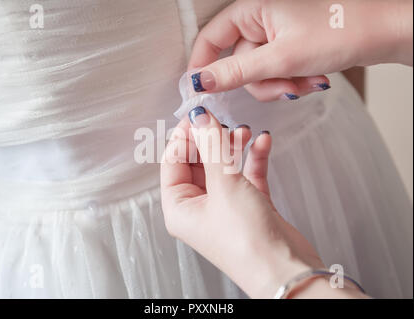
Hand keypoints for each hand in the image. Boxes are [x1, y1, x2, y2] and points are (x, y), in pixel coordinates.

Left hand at [160, 107, 323, 297]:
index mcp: (179, 207)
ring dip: (233, 146)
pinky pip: (246, 174)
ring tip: (244, 131)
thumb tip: (198, 116)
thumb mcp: (224, 184)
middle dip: (211, 139)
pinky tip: (262, 143)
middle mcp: (199, 207)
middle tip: (221, 120)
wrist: (285, 269)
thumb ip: (212, 145)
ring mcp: (224, 206)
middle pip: (198, 161)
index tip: (197, 113)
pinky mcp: (249, 205)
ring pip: (223, 166)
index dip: (184, 135)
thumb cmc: (247, 241)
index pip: (173, 161)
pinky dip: (253, 158)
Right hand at [188, 0, 412, 100]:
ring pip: (258, 73)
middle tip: (285, 86)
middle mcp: (261, 19)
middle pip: (238, 63)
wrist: (382, 33)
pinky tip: (312, 78)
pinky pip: (276, 72)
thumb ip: (236, 72)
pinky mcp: (289, 47)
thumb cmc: (339, 32)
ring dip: (279, 85)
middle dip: (262, 82)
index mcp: (253, 9)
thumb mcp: (280, 58)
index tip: (202, 90)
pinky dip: (290, 81)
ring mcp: (276, 35)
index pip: (211, 38)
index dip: (204, 65)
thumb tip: (201, 81)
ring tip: (306, 81)